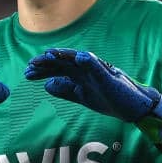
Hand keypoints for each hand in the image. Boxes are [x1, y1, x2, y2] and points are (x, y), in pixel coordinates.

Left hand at [24, 49, 161, 153]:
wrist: (134, 107)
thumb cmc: (109, 99)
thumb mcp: (82, 97)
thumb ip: (66, 91)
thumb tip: (46, 85)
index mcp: (79, 75)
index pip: (56, 69)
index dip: (41, 70)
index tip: (27, 73)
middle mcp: (86, 69)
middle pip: (62, 63)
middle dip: (46, 63)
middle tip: (30, 65)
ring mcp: (98, 71)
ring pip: (77, 60)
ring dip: (62, 56)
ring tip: (48, 55)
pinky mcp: (109, 75)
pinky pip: (98, 66)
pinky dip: (88, 61)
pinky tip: (78, 57)